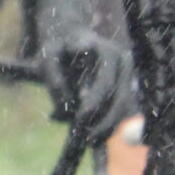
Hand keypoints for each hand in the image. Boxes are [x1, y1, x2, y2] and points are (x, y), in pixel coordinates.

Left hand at [47, 32, 130, 146]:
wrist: (71, 34)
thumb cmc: (56, 48)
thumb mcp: (46, 56)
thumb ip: (53, 79)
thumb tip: (61, 111)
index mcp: (106, 51)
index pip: (104, 82)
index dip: (94, 103)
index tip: (80, 119)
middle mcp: (123, 62)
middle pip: (120, 97)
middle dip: (104, 121)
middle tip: (86, 138)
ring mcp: (129, 74)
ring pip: (125, 106)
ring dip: (109, 126)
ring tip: (89, 140)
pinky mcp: (127, 85)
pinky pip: (123, 109)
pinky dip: (110, 123)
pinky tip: (94, 136)